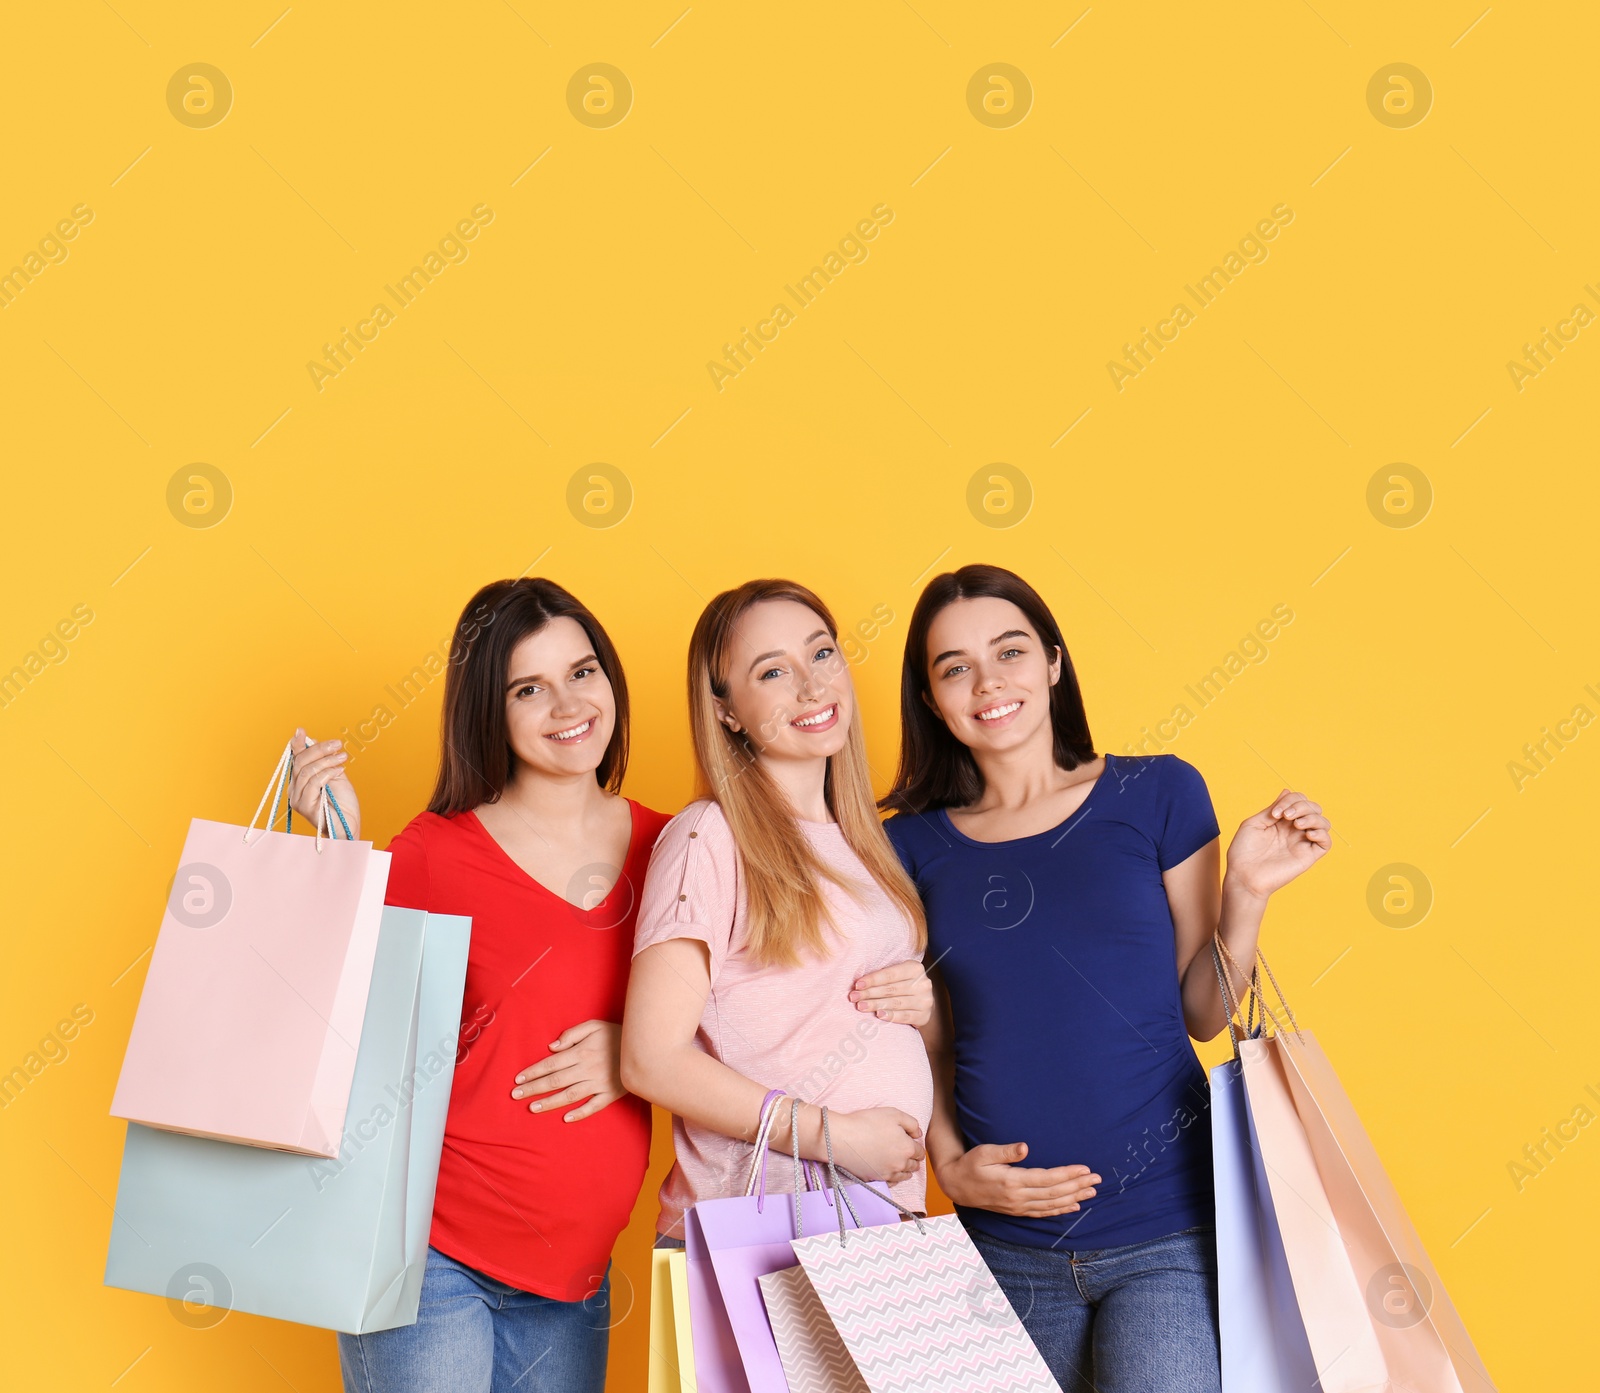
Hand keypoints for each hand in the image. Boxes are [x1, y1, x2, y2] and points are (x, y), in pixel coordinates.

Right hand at [286, 728, 360, 838]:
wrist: (349, 824)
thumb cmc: (342, 802)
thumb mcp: (335, 775)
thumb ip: (324, 761)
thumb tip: (315, 741)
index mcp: (300, 781)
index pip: (296, 759)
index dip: (297, 744)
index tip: (301, 730)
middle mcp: (295, 789)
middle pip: (301, 762)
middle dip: (319, 749)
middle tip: (338, 744)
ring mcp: (298, 798)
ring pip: (307, 771)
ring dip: (327, 761)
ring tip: (343, 758)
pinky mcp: (305, 806)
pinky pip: (313, 783)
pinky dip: (327, 773)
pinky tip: (340, 771)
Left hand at [512, 1020, 623, 1122]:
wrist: (644, 1046)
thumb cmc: (616, 1034)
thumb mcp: (594, 1025)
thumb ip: (572, 1034)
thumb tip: (552, 1047)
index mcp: (581, 1052)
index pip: (551, 1064)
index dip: (533, 1072)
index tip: (518, 1079)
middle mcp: (587, 1069)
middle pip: (555, 1081)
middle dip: (533, 1088)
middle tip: (515, 1095)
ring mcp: (599, 1083)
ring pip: (570, 1095)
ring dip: (549, 1102)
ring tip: (532, 1108)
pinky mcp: (611, 1094)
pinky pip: (594, 1106)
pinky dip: (580, 1113)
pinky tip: (566, 1118)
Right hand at [827, 1107, 924, 1184]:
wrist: (842, 1138)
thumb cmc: (867, 1122)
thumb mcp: (893, 1114)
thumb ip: (912, 1123)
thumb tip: (918, 1134)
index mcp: (907, 1148)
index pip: (920, 1152)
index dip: (916, 1145)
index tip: (909, 1141)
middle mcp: (900, 1164)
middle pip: (914, 1165)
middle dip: (912, 1158)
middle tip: (903, 1149)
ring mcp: (888, 1174)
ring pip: (904, 1175)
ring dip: (904, 1168)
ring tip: (896, 1159)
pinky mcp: (876, 1179)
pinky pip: (892, 1182)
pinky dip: (893, 1176)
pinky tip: (888, 1168)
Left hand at [849, 959, 933, 1025]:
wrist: (922, 1002)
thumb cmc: (903, 985)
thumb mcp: (898, 975)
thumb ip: (883, 975)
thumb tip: (859, 982)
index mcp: (915, 968)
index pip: (890, 974)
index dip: (873, 979)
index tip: (857, 984)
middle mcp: (923, 983)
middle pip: (891, 989)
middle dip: (870, 993)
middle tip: (853, 997)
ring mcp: (925, 1000)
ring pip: (896, 1003)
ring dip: (876, 1004)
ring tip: (860, 1006)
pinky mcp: (924, 1015)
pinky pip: (905, 1016)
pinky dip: (891, 1016)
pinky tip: (879, 1015)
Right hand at [936, 1141, 1099, 1217]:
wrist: (957, 1185)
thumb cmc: (970, 1164)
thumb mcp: (983, 1152)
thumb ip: (1005, 1151)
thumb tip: (1024, 1146)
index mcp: (1012, 1181)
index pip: (1047, 1179)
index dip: (1068, 1174)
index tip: (1085, 1169)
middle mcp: (1018, 1197)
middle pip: (1055, 1193)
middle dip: (1078, 1185)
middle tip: (1097, 1179)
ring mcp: (1019, 1206)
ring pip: (1052, 1204)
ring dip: (1074, 1198)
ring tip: (1092, 1192)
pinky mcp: (1018, 1210)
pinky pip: (1044, 1212)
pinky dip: (1061, 1210)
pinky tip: (1074, 1206)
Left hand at [1225, 789, 1329, 898]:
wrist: (1243, 876)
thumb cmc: (1243, 851)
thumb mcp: (1254, 823)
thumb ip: (1273, 808)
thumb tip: (1287, 791)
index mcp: (1282, 821)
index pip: (1299, 801)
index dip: (1292, 799)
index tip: (1276, 812)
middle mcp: (1294, 830)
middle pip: (1314, 808)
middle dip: (1302, 805)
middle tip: (1285, 816)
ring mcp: (1302, 843)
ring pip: (1323, 822)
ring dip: (1312, 817)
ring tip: (1296, 824)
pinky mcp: (1308, 856)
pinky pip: (1326, 842)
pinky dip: (1322, 833)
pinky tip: (1307, 833)